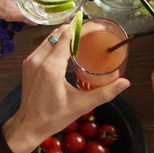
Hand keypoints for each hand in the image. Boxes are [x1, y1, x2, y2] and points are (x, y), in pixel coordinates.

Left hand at [3, 23, 130, 152]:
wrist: (28, 126)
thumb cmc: (53, 117)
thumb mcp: (81, 105)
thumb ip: (105, 93)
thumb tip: (125, 82)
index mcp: (51, 67)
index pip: (67, 36)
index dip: (82, 28)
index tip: (98, 27)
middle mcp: (38, 59)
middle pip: (58, 33)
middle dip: (75, 29)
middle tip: (93, 32)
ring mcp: (31, 60)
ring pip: (49, 38)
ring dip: (65, 35)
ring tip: (83, 37)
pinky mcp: (28, 64)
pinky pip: (44, 46)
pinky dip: (56, 42)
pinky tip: (68, 49)